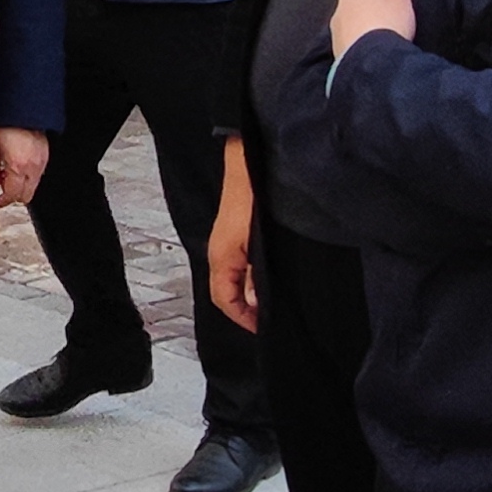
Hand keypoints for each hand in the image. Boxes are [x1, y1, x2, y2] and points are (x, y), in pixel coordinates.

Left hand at [0, 127, 49, 208]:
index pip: (11, 196)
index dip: (0, 202)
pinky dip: (27, 177)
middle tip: (0, 185)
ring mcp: (41, 163)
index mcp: (18, 167)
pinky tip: (17, 165)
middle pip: (25, 197)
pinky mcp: (45, 157)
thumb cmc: (7, 123)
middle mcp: (32, 168)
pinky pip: (37, 175)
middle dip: (11, 196)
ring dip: (20, 186)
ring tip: (8, 172)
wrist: (22, 109)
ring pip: (33, 187)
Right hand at [206, 144, 256, 330]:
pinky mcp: (236, 233)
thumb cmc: (253, 198)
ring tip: (271, 301)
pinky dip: (251, 276)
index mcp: (222, 257)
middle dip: (246, 308)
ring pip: (233, 278)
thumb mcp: (258, 245)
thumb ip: (257, 276)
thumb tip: (255, 303)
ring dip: (250, 292)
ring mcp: (227, 242)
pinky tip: (267, 275)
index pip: (225, 300)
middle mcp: (220, 252)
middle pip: (226, 292)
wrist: (249, 162)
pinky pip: (239, 264)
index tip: (262, 329)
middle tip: (269, 319)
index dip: (243, 319)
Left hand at [330, 0, 415, 56]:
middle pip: (361, 14)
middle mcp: (339, 12)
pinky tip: (377, 56)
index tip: (397, 11)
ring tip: (386, 45)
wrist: (373, 56)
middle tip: (393, 29)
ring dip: (368, 38)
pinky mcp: (339, 56)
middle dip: (374, 20)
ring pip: (356, 33)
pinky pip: (355, 51)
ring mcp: (337, 36)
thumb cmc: (387, 21)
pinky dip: (365, 53)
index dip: (387, 2)